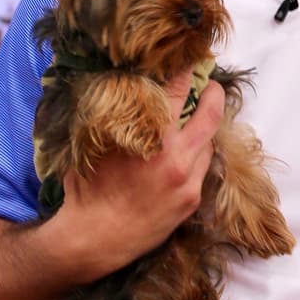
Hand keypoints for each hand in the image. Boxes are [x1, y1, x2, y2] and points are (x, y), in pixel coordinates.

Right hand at [45, 69, 224, 280]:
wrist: (95, 239)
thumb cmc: (87, 188)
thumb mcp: (94, 143)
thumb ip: (115, 115)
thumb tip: (127, 86)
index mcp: (151, 137)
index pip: (177, 90)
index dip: (187, 71)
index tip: (191, 60)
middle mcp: (176, 156)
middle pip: (210, 114)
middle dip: (213, 94)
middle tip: (210, 84)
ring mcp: (188, 180)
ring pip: (209, 142)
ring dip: (204, 129)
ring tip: (195, 120)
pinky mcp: (191, 199)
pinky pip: (203, 167)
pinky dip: (197, 155)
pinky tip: (185, 153)